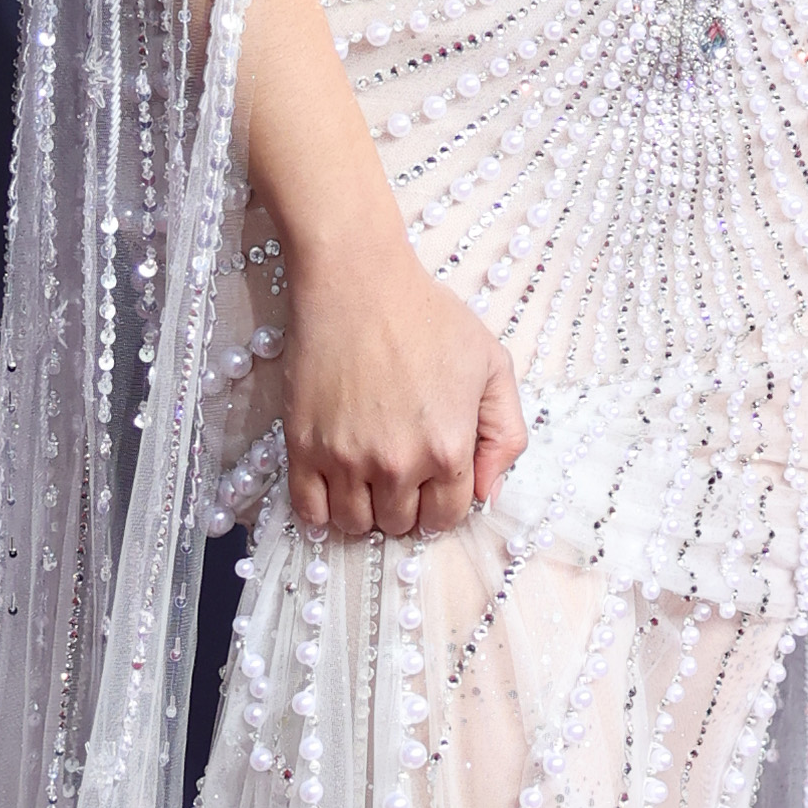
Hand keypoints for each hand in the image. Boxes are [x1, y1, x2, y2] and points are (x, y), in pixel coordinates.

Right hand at [275, 228, 526, 543]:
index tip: (434, 484)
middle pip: (400, 524)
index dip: (443, 504)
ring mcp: (345, 459)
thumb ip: (504, 435)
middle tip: (401, 471)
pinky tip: (334, 488)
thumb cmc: (429, 318)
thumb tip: (488, 493)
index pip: (447, 517)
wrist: (358, 283)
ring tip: (368, 476)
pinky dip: (323, 512)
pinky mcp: (303, 447)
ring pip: (356, 524)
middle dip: (406, 506)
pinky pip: (310, 512)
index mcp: (448, 449)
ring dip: (366, 510)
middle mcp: (397, 464)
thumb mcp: (493, 366)